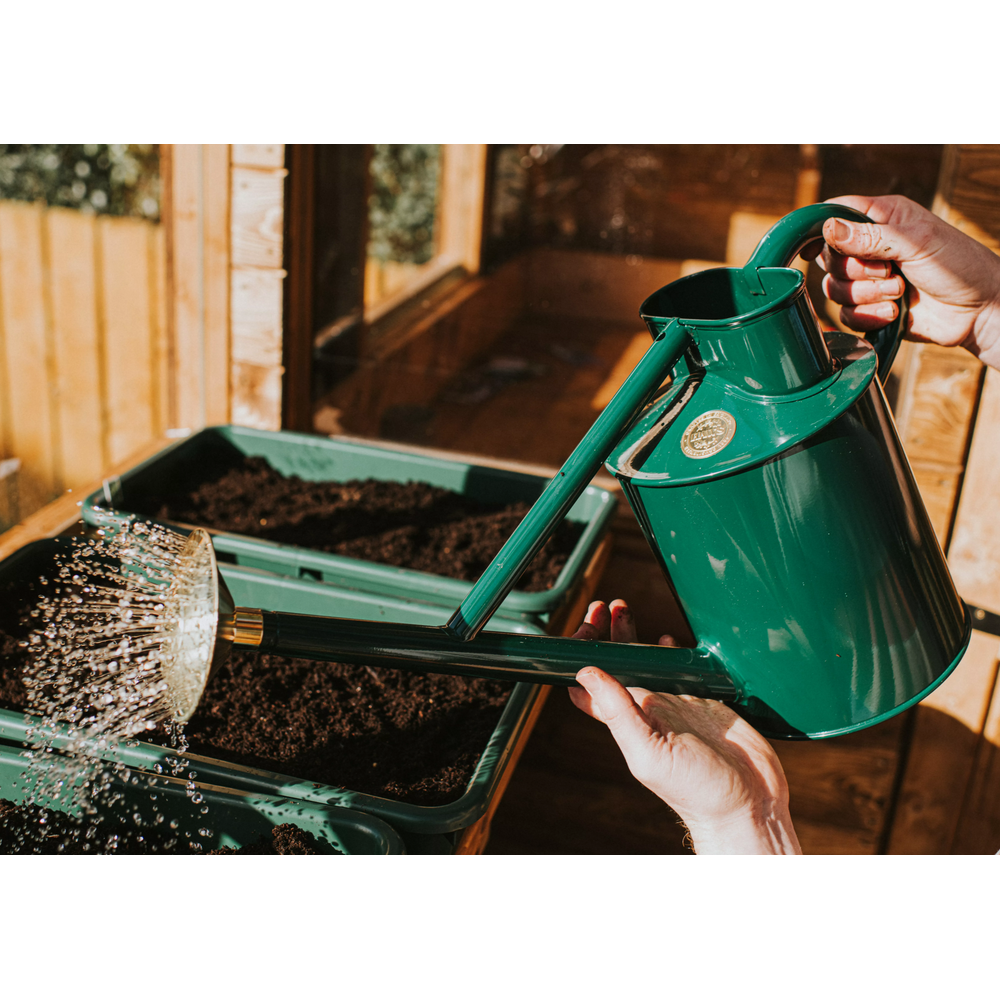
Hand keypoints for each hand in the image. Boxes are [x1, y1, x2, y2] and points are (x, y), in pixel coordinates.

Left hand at [569, 600, 800, 854]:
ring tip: (622, 607)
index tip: (583, 628)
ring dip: (634, 635)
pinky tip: (668, 637)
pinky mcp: (708, 700)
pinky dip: (675, 650)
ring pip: (649, 661)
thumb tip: (584, 674)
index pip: (593, 683)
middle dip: (607, 634)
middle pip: (619, 664)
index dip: (583, 655)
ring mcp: (678, 703)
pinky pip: (685, 668)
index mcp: (630, 721)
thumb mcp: (650, 752)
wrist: (749, 806)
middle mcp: (650, 709)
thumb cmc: (697, 791)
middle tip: (604, 606)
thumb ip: (618, 713)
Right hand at [801, 194, 999, 369]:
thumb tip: (828, 231)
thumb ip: (871, 236)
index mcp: (881, 218)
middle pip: (828, 257)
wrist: (978, 311)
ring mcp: (868, 280)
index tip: (815, 247)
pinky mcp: (869, 308)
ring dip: (866, 295)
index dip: (818, 228)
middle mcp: (870, 247)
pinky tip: (894, 314)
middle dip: (855, 271)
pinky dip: (868, 316)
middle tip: (889, 271)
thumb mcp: (917, 242)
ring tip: (899, 293)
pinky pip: (845, 315)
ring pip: (833, 289)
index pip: (834, 213)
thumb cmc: (959, 265)